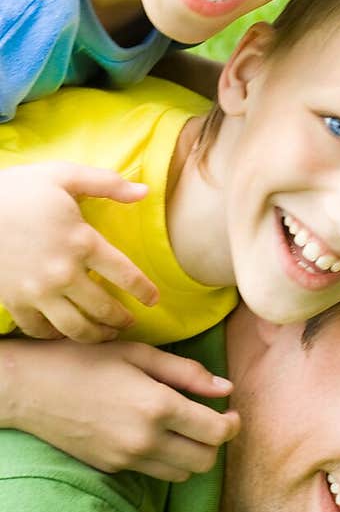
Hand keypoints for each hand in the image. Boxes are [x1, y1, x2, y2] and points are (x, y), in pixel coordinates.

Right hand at [0, 162, 159, 340]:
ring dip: (97, 335)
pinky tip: (65, 332)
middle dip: (122, 319)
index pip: (126, 275)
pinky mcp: (14, 301)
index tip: (153, 300)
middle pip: (104, 309)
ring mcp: (37, 291)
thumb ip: (106, 183)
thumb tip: (144, 191)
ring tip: (106, 334)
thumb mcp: (62, 175)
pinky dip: (57, 336)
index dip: (144, 291)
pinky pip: (41, 330)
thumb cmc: (17, 190)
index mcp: (82, 241)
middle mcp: (63, 273)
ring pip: (76, 328)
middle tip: (130, 322)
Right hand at [0, 339, 240, 480]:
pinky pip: (155, 473)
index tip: (230, 411)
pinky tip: (156, 436)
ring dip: (192, 455)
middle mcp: (146, 440)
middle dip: (215, 443)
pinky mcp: (112, 468)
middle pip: (205, 461)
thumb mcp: (137, 354)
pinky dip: (166, 460)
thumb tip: (225, 389)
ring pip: (182, 473)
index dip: (233, 424)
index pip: (217, 432)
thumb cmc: (83, 360)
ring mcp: (127, 459)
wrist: (29, 389)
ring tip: (183, 429)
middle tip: (210, 421)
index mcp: (157, 406)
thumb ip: (186, 372)